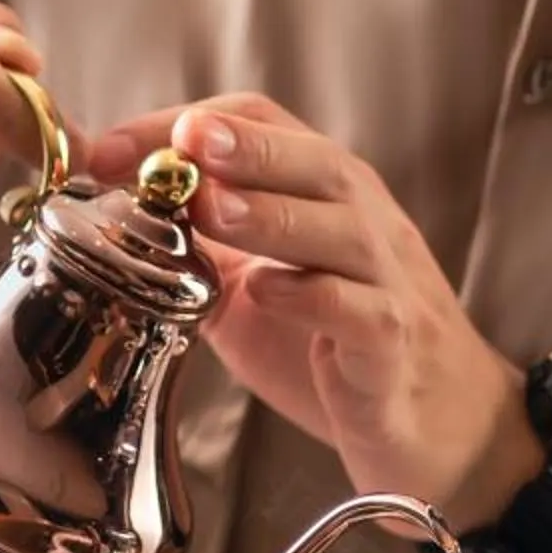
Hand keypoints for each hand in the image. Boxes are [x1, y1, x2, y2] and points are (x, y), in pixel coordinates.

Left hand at [87, 94, 540, 525]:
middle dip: (247, 148)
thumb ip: (201, 250)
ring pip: (339, 229)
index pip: (265, 128)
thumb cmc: (341, 349)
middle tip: (187, 141)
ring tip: (208, 208)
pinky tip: (265, 293)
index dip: (189, 127)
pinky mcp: (393, 345)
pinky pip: (358, 310)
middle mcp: (364, 224)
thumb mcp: (257, 288)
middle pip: (314, 163)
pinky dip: (311, 297)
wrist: (440, 425)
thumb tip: (113, 218)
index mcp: (327, 197)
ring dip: (271, 214)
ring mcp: (386, 283)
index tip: (112, 150)